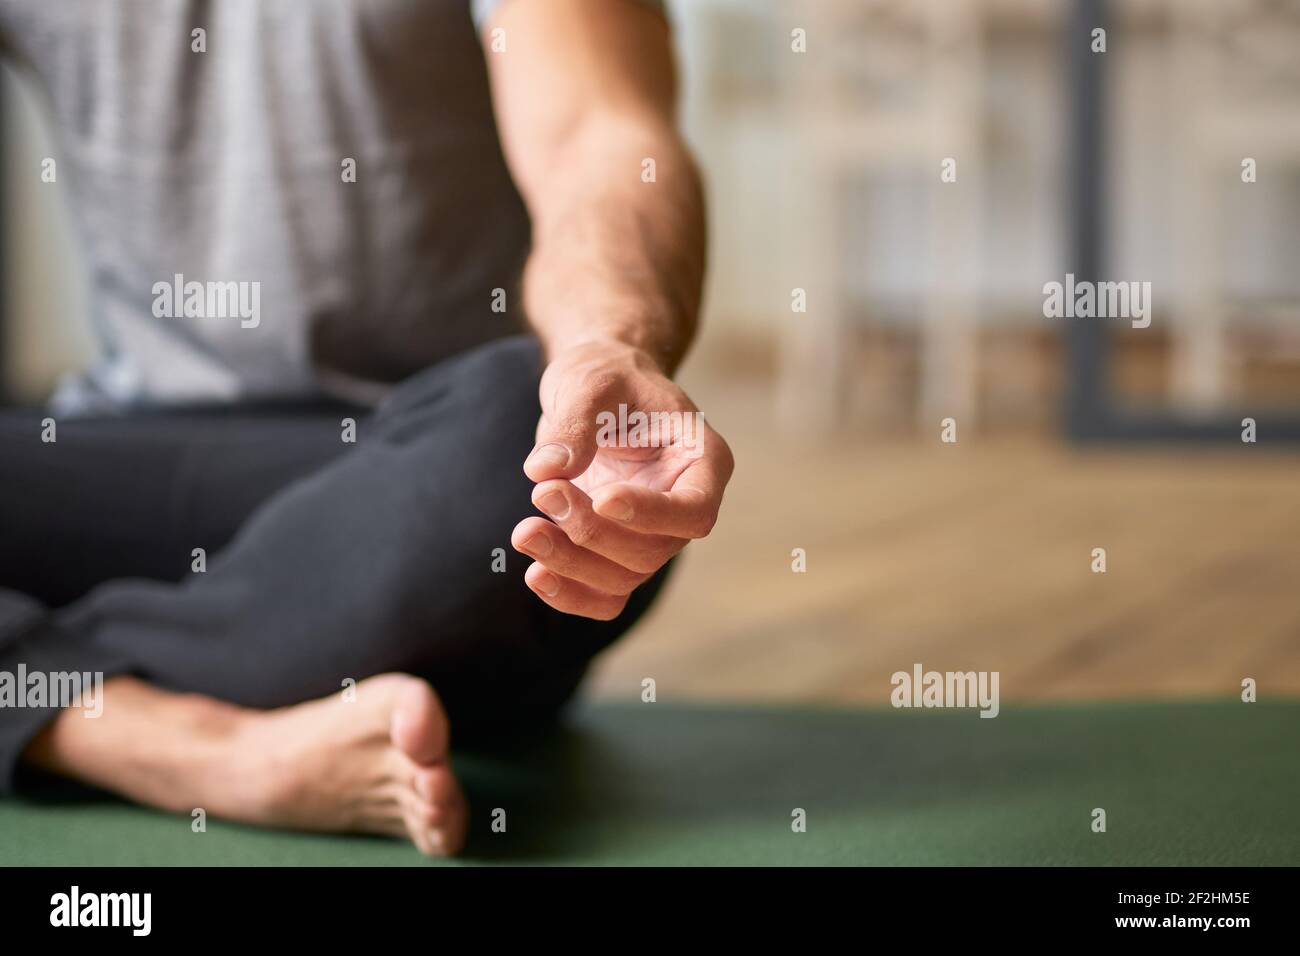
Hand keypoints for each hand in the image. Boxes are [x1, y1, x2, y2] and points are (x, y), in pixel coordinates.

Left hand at [511, 339, 733, 619]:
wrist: (595, 391)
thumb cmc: (606, 376)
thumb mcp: (591, 381)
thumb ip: (575, 423)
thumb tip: (547, 469)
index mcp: (702, 461)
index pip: (694, 510)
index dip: (651, 514)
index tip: (603, 497)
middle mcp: (684, 505)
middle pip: (651, 550)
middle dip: (591, 532)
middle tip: (543, 492)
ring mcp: (653, 534)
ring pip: (623, 578)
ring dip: (570, 564)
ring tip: (524, 532)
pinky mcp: (617, 552)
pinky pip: (605, 596)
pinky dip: (570, 595)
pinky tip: (535, 575)